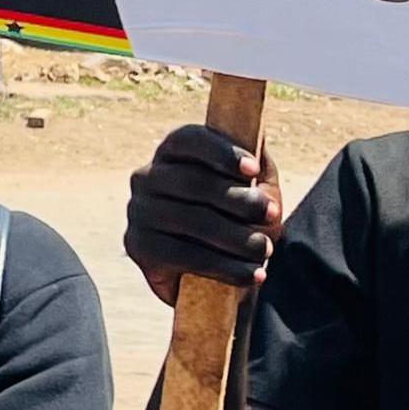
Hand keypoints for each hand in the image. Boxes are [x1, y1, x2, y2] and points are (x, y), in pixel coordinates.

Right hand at [124, 125, 283, 304]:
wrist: (212, 272)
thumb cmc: (235, 218)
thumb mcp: (252, 187)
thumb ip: (255, 163)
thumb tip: (258, 136)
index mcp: (172, 153)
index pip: (188, 140)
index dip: (221, 152)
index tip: (253, 170)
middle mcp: (147, 177)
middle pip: (192, 182)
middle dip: (239, 200)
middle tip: (271, 215)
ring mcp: (138, 211)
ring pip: (190, 220)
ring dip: (237, 237)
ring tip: (264, 250)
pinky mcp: (137, 246)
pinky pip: (182, 255)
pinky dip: (223, 266)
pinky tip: (251, 273)